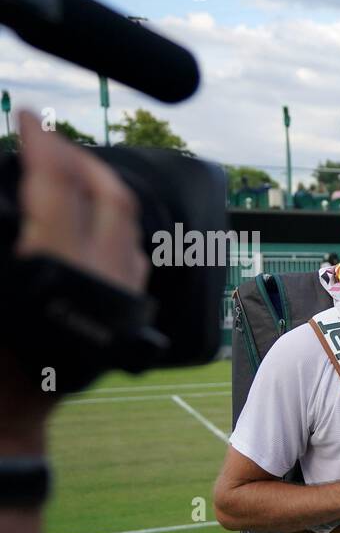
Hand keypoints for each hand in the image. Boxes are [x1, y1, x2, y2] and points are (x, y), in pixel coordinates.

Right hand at [1, 111, 150, 444]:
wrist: (10, 414)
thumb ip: (5, 229)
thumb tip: (12, 197)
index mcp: (57, 264)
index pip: (57, 184)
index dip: (42, 142)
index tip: (27, 117)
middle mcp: (103, 279)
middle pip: (110, 198)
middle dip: (81, 161)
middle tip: (49, 141)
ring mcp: (124, 301)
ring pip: (128, 228)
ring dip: (102, 194)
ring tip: (68, 176)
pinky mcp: (130, 320)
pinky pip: (133, 261)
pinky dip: (114, 231)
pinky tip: (92, 224)